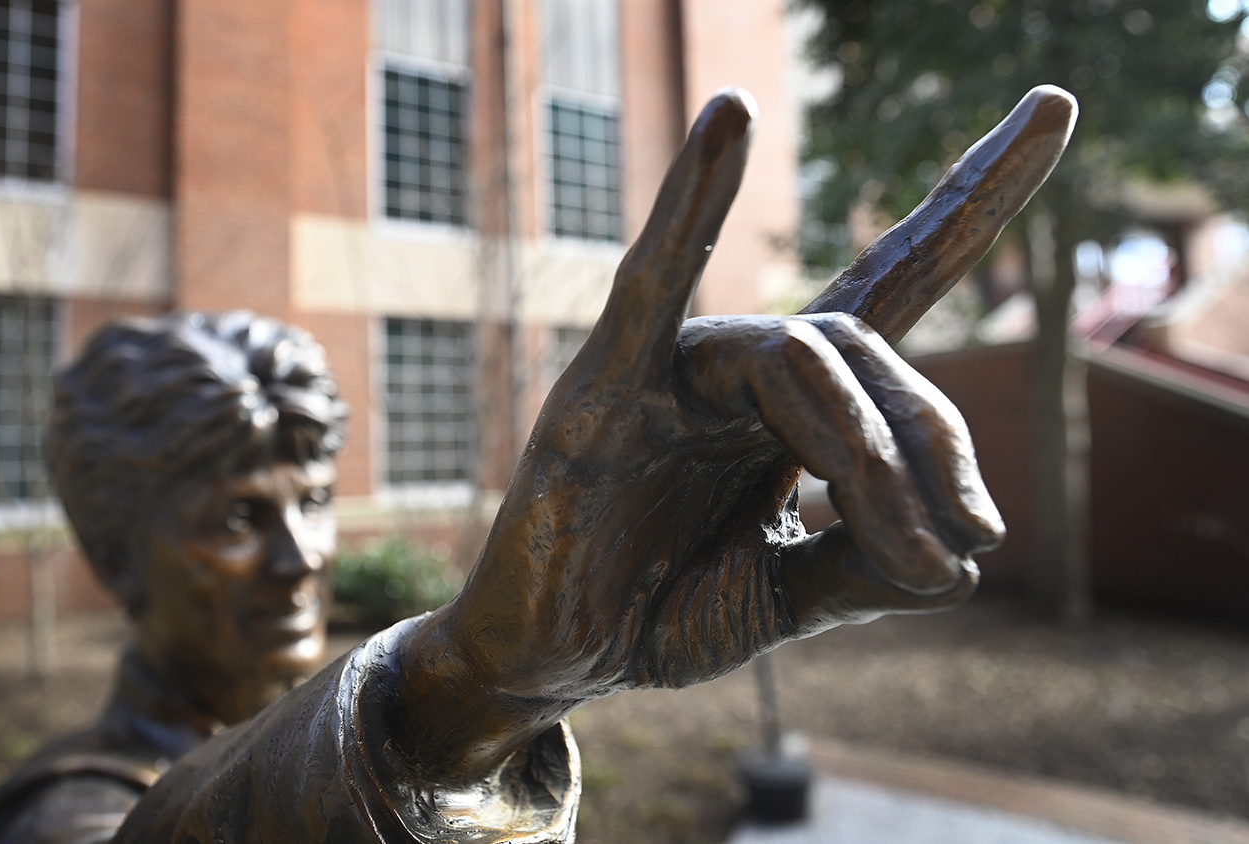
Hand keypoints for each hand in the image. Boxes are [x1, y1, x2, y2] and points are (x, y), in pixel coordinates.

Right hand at [393, 85, 1076, 779]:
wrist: (559, 662)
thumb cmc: (662, 609)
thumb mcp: (791, 597)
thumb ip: (868, 570)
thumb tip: (963, 560)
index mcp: (791, 400)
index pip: (895, 281)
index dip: (973, 194)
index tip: (1058, 103)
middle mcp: (739, 367)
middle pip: (866, 343)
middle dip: (937, 439)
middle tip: (978, 537)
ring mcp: (671, 373)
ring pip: (797, 356)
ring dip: (871, 453)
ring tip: (912, 555)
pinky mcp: (602, 390)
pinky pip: (650, 290)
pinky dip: (689, 209)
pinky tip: (730, 120)